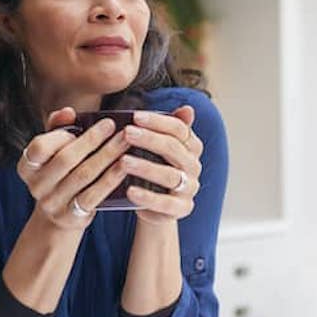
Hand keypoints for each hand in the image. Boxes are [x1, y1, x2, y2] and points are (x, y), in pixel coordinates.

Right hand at [17, 107, 130, 229]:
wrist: (60, 215)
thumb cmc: (61, 173)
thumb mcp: (54, 151)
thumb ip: (58, 128)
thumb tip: (68, 111)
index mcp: (27, 166)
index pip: (39, 147)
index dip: (61, 136)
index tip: (82, 125)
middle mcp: (36, 186)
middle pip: (65, 159)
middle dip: (92, 140)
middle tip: (112, 126)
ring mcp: (53, 203)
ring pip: (83, 175)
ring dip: (107, 156)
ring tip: (124, 142)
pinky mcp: (72, 217)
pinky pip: (94, 195)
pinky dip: (110, 179)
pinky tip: (124, 166)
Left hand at [121, 105, 203, 225]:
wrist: (157, 206)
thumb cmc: (156, 170)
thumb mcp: (160, 149)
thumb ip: (168, 129)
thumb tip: (188, 108)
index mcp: (192, 147)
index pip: (180, 129)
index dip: (158, 121)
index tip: (135, 116)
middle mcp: (194, 166)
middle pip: (174, 149)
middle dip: (149, 139)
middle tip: (126, 133)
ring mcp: (190, 188)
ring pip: (170, 175)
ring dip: (146, 167)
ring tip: (123, 161)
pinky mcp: (181, 208)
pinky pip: (165, 203)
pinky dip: (147, 197)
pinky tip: (130, 190)